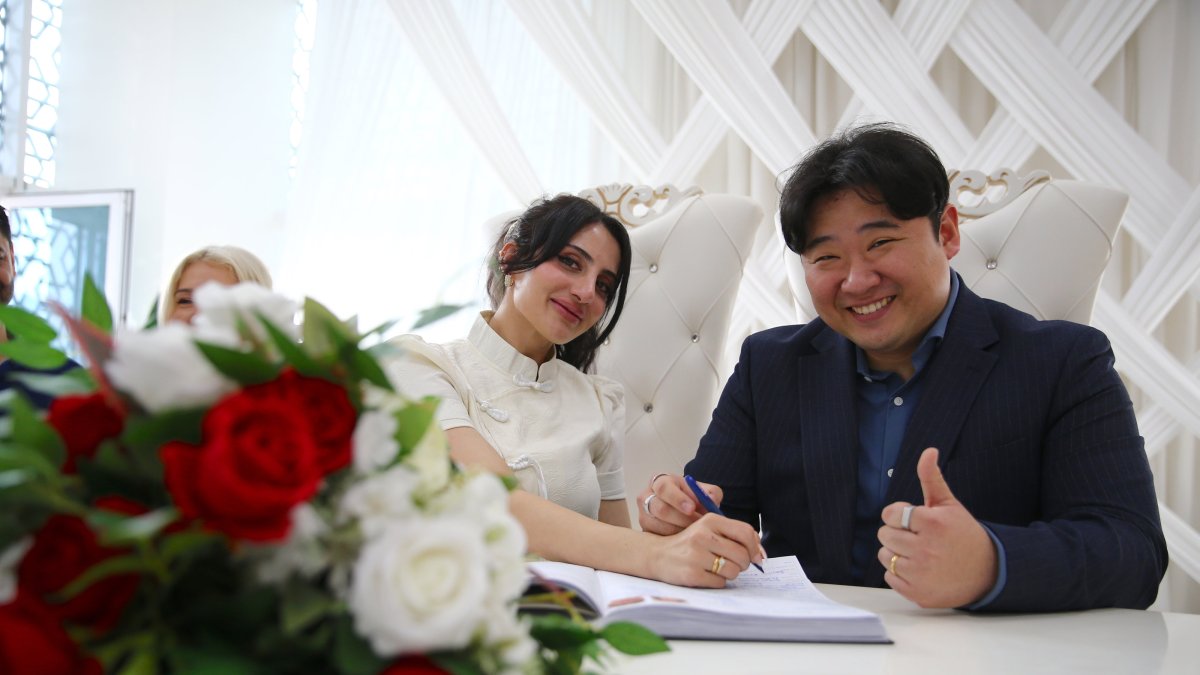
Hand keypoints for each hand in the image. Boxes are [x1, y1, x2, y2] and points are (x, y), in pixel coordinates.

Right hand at [637, 473, 720, 534]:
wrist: (681, 510)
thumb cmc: (692, 499)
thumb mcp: (702, 491)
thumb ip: (710, 492)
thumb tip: (711, 500)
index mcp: (661, 482)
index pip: (664, 488)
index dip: (678, 498)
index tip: (692, 508)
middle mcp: (647, 497)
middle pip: (659, 509)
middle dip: (681, 519)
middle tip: (698, 526)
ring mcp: (644, 515)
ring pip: (659, 526)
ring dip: (679, 531)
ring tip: (696, 533)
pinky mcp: (645, 531)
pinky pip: (659, 539)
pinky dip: (674, 542)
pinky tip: (686, 541)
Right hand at [647, 513, 763, 587]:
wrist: (658, 555)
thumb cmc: (690, 543)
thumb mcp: (708, 530)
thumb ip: (732, 535)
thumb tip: (759, 554)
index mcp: (710, 520)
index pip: (745, 532)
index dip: (755, 547)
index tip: (756, 556)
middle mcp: (702, 535)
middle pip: (742, 555)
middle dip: (743, 563)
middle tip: (733, 563)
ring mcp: (696, 555)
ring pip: (733, 571)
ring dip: (729, 574)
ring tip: (716, 568)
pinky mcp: (691, 574)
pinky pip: (720, 583)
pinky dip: (717, 582)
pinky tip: (705, 574)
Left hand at [876, 447, 997, 607]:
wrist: (987, 572)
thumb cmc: (963, 534)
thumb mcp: (949, 504)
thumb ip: (932, 478)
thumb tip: (928, 451)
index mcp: (933, 523)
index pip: (890, 514)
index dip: (898, 515)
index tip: (913, 520)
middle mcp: (926, 549)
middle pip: (884, 535)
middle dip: (897, 533)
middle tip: (917, 536)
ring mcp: (921, 574)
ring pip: (884, 556)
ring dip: (896, 553)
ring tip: (919, 552)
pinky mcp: (918, 593)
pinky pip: (889, 577)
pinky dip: (900, 573)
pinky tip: (920, 569)